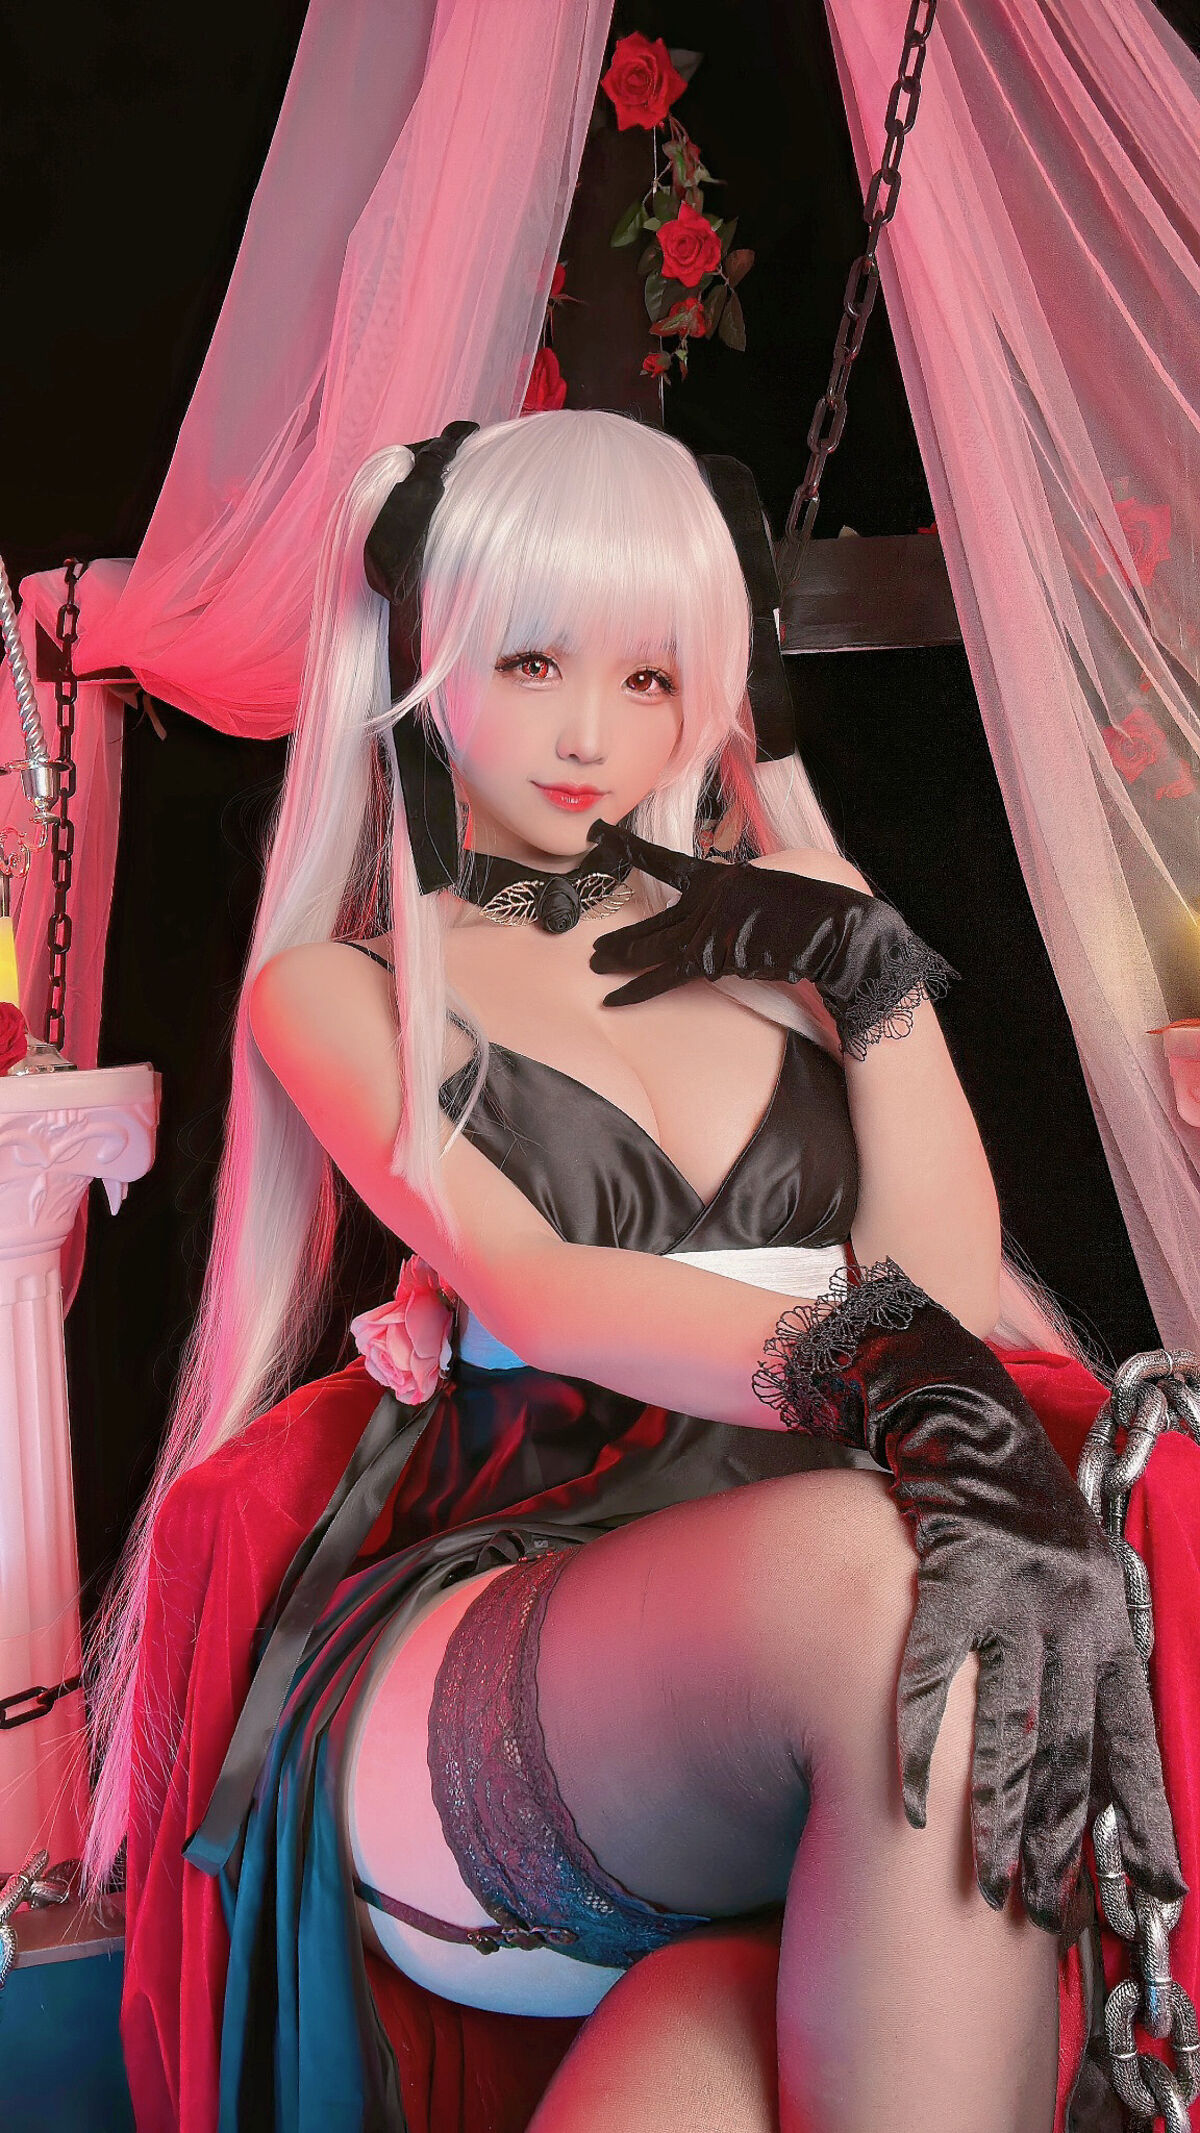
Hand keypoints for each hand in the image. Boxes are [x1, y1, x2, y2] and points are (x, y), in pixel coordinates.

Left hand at [586, 819, 954, 1060]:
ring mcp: (707, 925)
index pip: (663, 860)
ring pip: (651, 947)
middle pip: (653, 917)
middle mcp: (706, 896)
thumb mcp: (768, 886)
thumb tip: (719, 916)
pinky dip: (636, 990)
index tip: (599, 834)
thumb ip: (736, 897)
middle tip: (593, 944)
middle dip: (622, 933)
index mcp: (720, 874)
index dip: (627, 847)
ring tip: (595, 966)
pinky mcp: (711, 956)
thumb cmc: (812, 910)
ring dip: (621, 959)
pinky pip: (664, 976)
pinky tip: (612, 1000)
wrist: (834, 929)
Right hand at [754, 1260, 1185, 1928]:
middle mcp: (1074, 1607)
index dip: (1142, 1817)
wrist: (959, 1398)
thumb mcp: (1071, 1562)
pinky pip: (931, 1673)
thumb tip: (1078, 1724)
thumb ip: (1079, 1638)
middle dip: (1057, 1843)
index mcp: (1108, 1610)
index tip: (1155, 1889)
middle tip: (1039, 1915)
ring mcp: (1013, 1591)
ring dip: (994, 1817)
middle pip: (1069, 1749)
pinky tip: (907, 1797)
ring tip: (985, 1886)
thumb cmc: (1010, 1489)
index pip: (1133, 1733)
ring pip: (1008, 1727)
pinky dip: (916, 1740)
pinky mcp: (951, 1573)